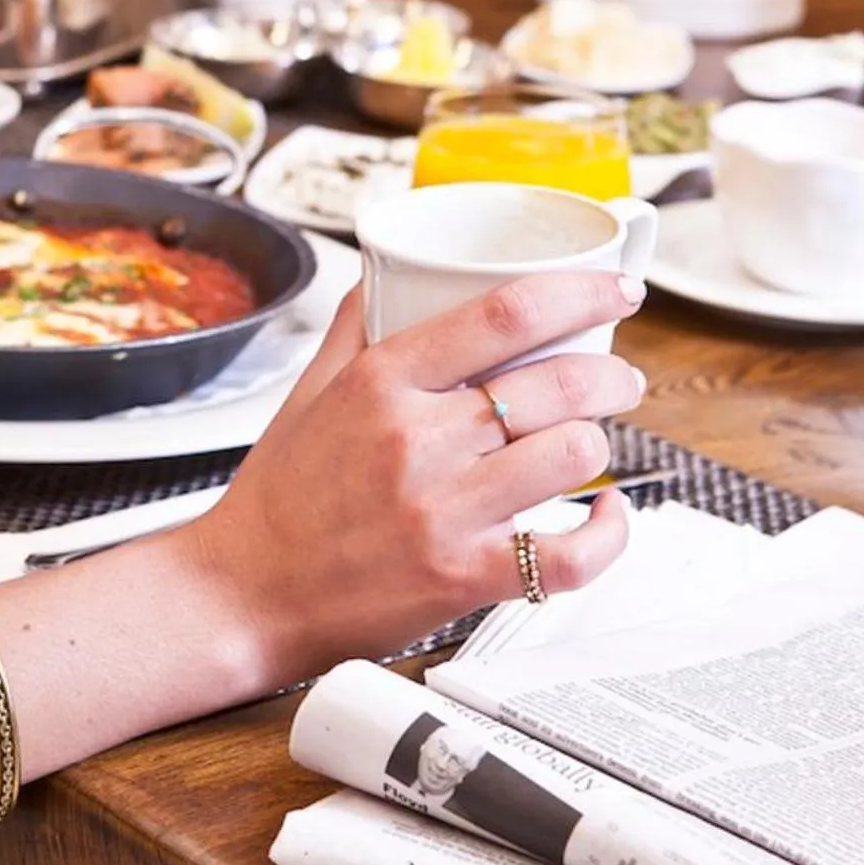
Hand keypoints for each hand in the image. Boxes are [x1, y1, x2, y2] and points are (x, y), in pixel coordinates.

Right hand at [180, 270, 647, 685]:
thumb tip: (391, 269)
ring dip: (599, 442)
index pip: (504, 313)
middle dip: (611, 375)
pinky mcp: (463, 578)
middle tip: (619, 379)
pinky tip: (605, 516)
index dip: (580, 292)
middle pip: (555, 382)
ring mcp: (444, 511)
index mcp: (383, 382)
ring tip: (592, 441)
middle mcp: (416, 440)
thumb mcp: (307, 391)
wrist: (244, 595)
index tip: (614, 289)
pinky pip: (568, 555)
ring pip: (571, 454)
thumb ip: (355, 326)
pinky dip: (607, 534)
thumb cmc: (278, 499)